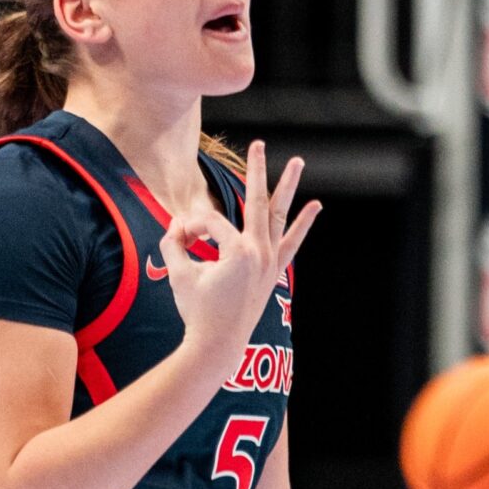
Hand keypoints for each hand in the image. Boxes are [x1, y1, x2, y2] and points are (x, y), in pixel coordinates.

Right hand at [162, 142, 317, 357]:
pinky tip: (315, 207)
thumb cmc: (196, 311)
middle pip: (256, 200)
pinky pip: (292, 243)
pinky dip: (303, 225)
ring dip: (287, 188)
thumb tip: (176, 225)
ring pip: (279, 216)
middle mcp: (259, 252)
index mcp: (238, 251)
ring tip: (297, 162)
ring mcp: (270, 261)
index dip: (189, 229)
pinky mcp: (273, 272)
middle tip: (259, 144)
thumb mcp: (178, 273)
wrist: (217, 344)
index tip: (178, 241)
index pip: (209, 222)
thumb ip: (173, 243)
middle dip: (256, 170)